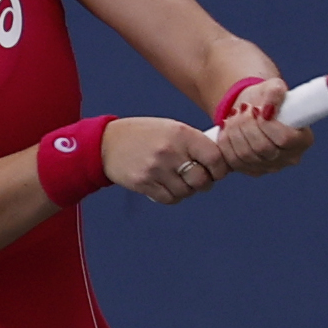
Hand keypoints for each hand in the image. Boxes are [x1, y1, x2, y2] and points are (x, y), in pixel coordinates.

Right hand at [101, 117, 229, 204]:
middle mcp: (170, 151)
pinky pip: (170, 199)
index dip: (220, 169)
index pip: (214, 158)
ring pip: (186, 192)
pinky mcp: (144, 183)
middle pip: (202, 180)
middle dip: (205, 183)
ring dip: (187, 190)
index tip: (217, 171)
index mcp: (182, 134)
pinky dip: (173, 196)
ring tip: (179, 180)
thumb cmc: (146, 135)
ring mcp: (156, 169)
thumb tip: (220, 163)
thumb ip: (194, 143)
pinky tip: (167, 186)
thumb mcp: (172, 128)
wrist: (107, 143)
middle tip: (199, 179)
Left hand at [215, 77, 313, 175]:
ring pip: (246, 156)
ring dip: (234, 132)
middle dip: (247, 126)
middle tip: (242, 109)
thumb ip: (275, 93)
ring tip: (234, 115)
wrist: (252, 110)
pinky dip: (226, 143)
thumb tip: (268, 107)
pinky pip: (233, 161)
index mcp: (303, 139)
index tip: (257, 109)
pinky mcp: (251, 170)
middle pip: (263, 148)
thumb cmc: (267, 99)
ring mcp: (270, 167)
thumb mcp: (274, 87)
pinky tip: (227, 128)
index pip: (285, 139)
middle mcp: (289, 158)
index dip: (267, 124)